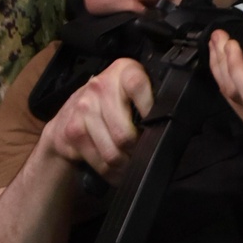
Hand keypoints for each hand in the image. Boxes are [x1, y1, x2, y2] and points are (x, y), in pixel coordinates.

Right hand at [41, 57, 153, 185]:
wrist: (70, 113)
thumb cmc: (112, 103)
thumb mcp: (133, 91)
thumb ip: (151, 99)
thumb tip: (171, 123)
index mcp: (122, 70)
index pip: (137, 84)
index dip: (149, 109)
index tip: (156, 126)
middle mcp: (100, 86)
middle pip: (124, 133)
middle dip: (137, 151)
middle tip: (143, 154)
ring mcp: (83, 108)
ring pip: (112, 153)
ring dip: (124, 165)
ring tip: (131, 163)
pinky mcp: (72, 130)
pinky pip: (98, 162)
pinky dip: (110, 172)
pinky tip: (115, 168)